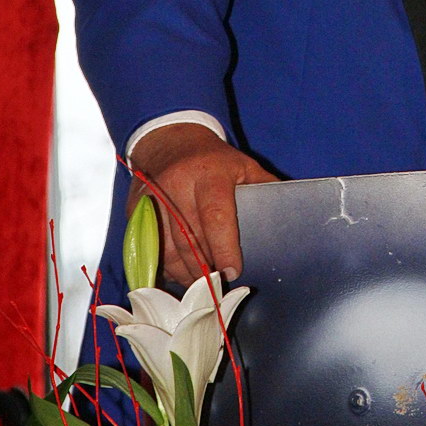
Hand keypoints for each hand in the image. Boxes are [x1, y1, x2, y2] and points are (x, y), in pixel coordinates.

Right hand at [126, 123, 277, 286]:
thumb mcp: (243, 165)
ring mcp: (151, 197)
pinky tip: (180, 273)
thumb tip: (290, 214)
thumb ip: (264, 188)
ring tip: (201, 284)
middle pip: (190, 238)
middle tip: (218, 286)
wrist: (170, 140)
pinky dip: (166, 265)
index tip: (233, 270)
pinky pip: (150, 246)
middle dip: (205, 268)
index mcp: (209, 173)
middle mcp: (176, 184)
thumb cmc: (214, 159)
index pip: (216, 216)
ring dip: (185, 272)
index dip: (224, 248)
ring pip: (167, 248)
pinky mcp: (135, 209)